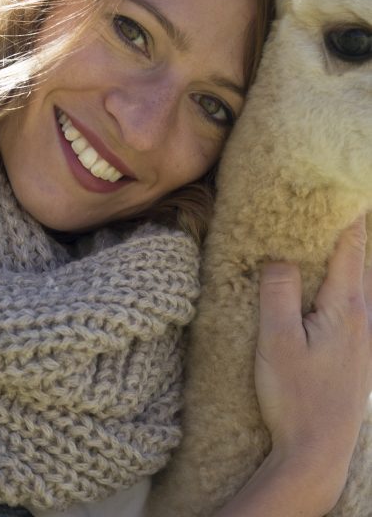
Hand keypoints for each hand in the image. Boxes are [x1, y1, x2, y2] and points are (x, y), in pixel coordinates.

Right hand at [255, 215, 371, 508]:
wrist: (318, 451)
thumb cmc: (296, 397)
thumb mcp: (277, 340)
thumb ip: (278, 292)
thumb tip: (278, 256)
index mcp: (347, 308)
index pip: (350, 248)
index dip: (345, 216)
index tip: (340, 189)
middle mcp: (364, 318)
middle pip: (360, 262)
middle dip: (349, 232)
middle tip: (334, 205)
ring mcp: (366, 339)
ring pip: (361, 284)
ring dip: (348, 259)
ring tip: (331, 240)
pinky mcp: (359, 355)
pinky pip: (357, 305)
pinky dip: (347, 283)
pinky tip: (330, 290)